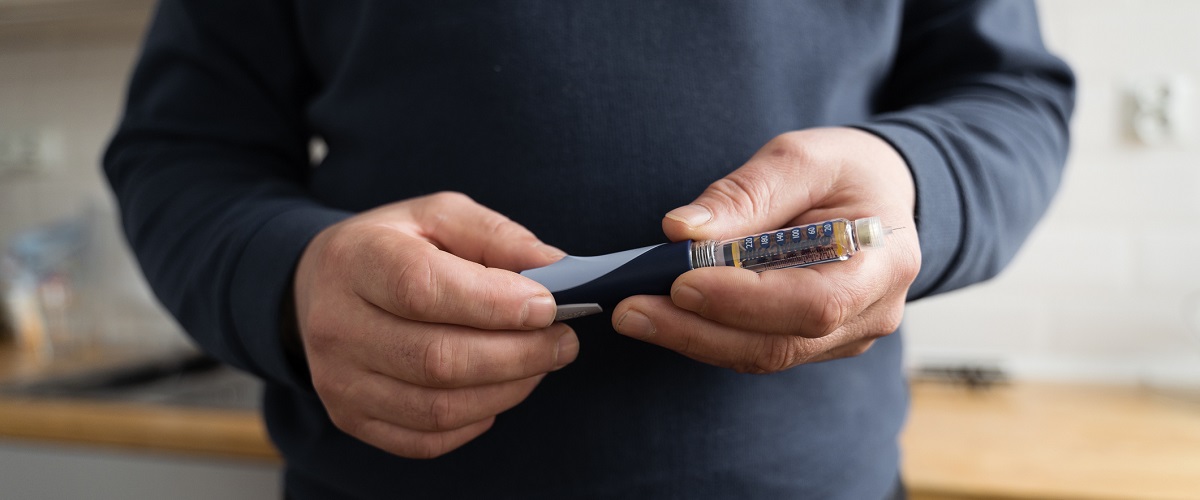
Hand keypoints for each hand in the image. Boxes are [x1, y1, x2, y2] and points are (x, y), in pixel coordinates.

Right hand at [292, 192, 576, 457]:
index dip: (494, 304)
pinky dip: (476, 420)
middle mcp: (337, 325)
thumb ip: (499, 238)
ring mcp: (340, 380)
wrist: (322, 286)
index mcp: (356, 259)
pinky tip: (497, 389)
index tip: (548, 306)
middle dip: (518, 354)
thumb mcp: (440, 216)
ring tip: (541, 363)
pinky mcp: (351, 418)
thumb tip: (560, 271)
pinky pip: (427, 439)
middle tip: (563, 341)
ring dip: (507, 390)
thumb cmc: (394, 247)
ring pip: (438, 407)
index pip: (423, 290)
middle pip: (437, 359)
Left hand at [612, 127, 920, 372]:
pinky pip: (755, 348)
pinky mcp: (811, 342)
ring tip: (632, 312)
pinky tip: (661, 315)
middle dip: (699, 329)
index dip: (745, 300)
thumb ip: (745, 194)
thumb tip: (681, 230)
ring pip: (761, 354)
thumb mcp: (800, 158)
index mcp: (884, 262)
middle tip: (631, 309)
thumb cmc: (844, 170)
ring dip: (691, 337)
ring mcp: (842, 336)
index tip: (681, 282)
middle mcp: (870, 312)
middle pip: (781, 343)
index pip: (814, 302)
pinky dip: (705, 334)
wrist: (878, 192)